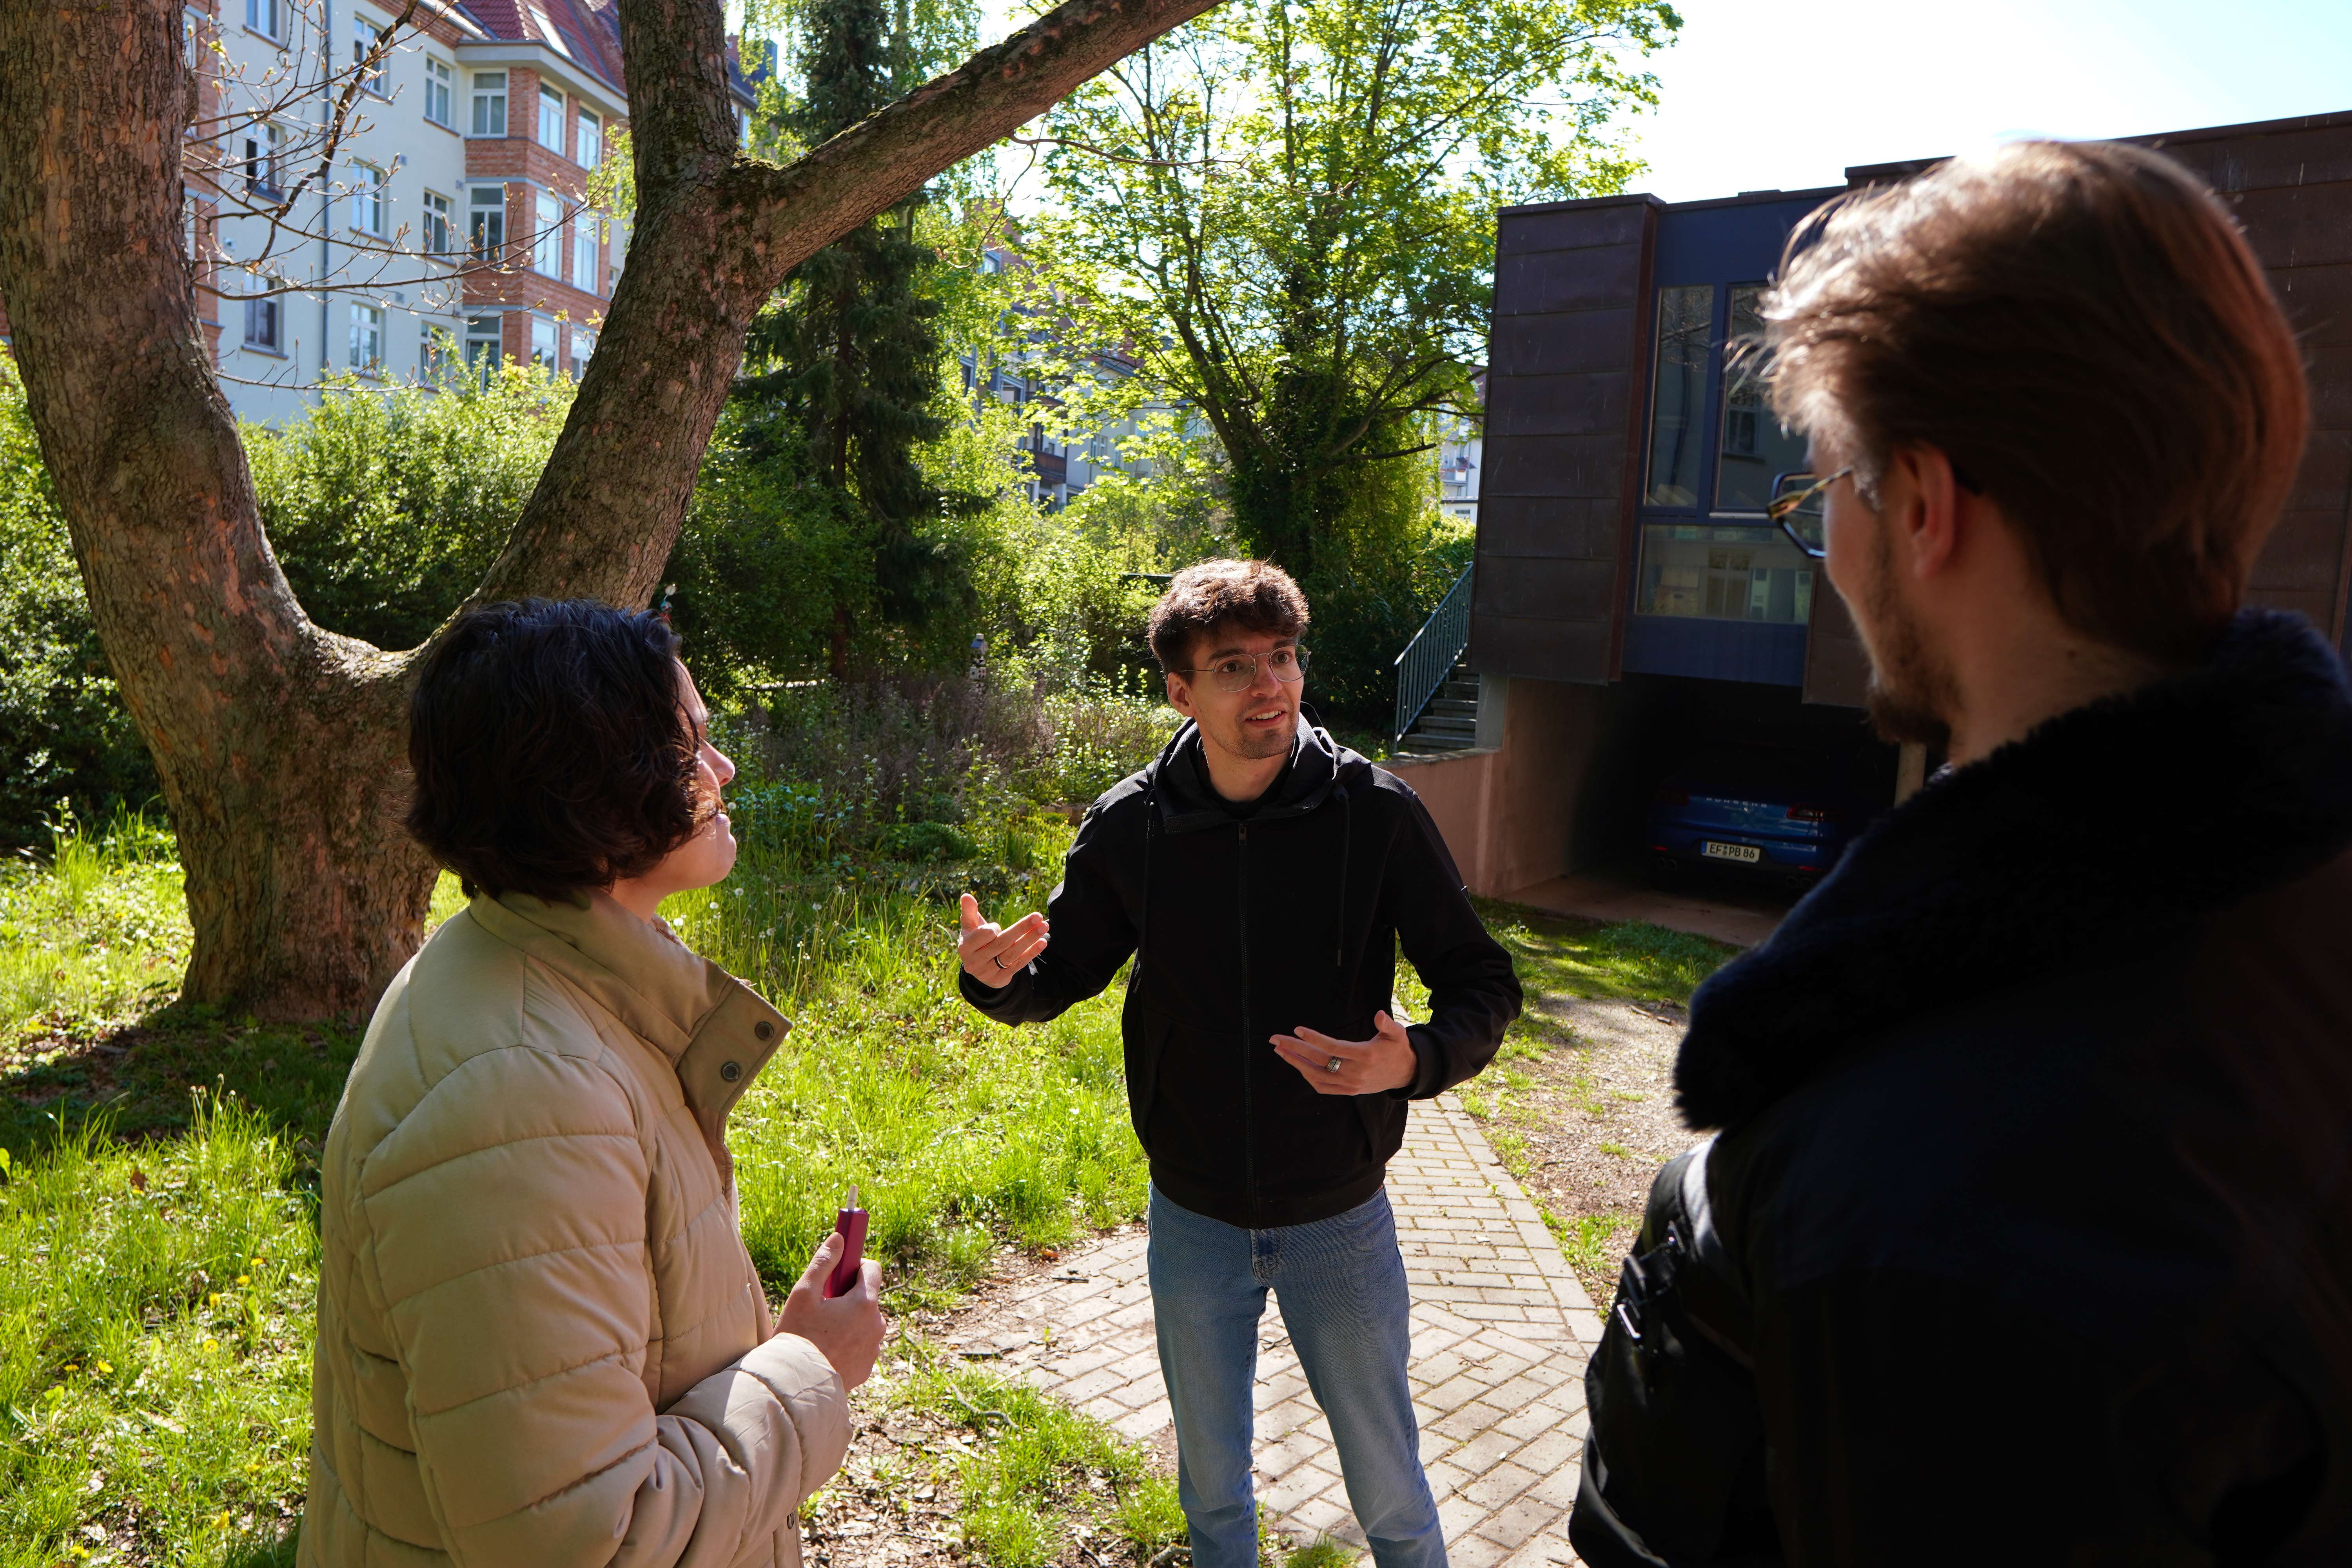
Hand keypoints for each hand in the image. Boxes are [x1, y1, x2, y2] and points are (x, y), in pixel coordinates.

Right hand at [774, 1233, 884, 1390]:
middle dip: (848, 1296)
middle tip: (823, 1307)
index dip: (855, 1265)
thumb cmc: (798, 1336)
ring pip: (864, 1322)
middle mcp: (876, 1325)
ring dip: (849, 1321)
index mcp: (864, 1303)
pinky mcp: (867, 1367)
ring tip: (822, 1332)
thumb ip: (824, 1262)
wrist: (796, 1384)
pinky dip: (849, 1343)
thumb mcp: (804, 1294)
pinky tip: (827, 1350)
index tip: (840, 1271)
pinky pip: (861, 1345)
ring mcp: (873, 1348)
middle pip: (866, 1297)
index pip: (872, 1269)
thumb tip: (839, 1238)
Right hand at [958, 892, 1047, 990]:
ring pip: (1012, 954)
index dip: (994, 928)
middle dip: (1021, 928)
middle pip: (1002, 943)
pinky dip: (1031, 953)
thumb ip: (969, 912)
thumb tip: (966, 895)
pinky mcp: (1000, 979)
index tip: (998, 926)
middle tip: (1038, 916)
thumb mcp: (970, 927)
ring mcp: (988, 972)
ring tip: (1044, 927)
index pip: (985, 934)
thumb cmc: (976, 940)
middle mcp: (975, 962)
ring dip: (1029, 940)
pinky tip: (1042, 942)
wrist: (979, 966)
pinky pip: (1018, 964)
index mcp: (965, 947)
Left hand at [1271, 1010, 1418, 1095]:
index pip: (1332, 1047)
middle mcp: (1354, 1072)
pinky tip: (1298, 1065)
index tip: (1297, 1029)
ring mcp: (1350, 1084)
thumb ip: (1387, 1024)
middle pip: (1318, 1060)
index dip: (1313, 1038)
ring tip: (1280, 1051)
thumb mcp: (1397, 1033)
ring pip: (1316, 1075)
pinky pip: (1323, 1086)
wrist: (1405, 1073)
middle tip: (1275, 1039)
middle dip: (1294, 1049)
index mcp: (1364, 1056)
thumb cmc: (1397, 1048)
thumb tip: (1379, 1015)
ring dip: (1296, 1063)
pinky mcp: (1348, 1091)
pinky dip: (1308, 1076)